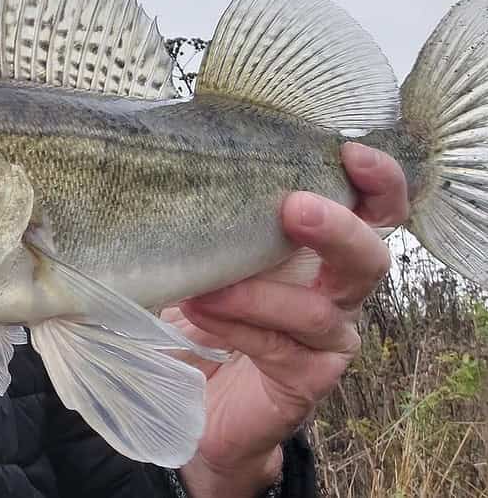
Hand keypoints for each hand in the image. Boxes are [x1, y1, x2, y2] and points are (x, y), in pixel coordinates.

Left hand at [170, 143, 403, 497]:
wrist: (185, 397)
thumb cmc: (194, 311)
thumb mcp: (199, 253)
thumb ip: (207, 214)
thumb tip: (172, 155)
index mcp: (316, 249)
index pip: (372, 210)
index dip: (378, 182)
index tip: (351, 151)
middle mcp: (333, 291)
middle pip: (369, 256)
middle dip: (338, 228)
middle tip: (294, 207)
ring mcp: (325, 340)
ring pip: (321, 310)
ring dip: (259, 292)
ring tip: (207, 287)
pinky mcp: (305, 379)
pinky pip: (283, 347)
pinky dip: (240, 325)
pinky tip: (202, 314)